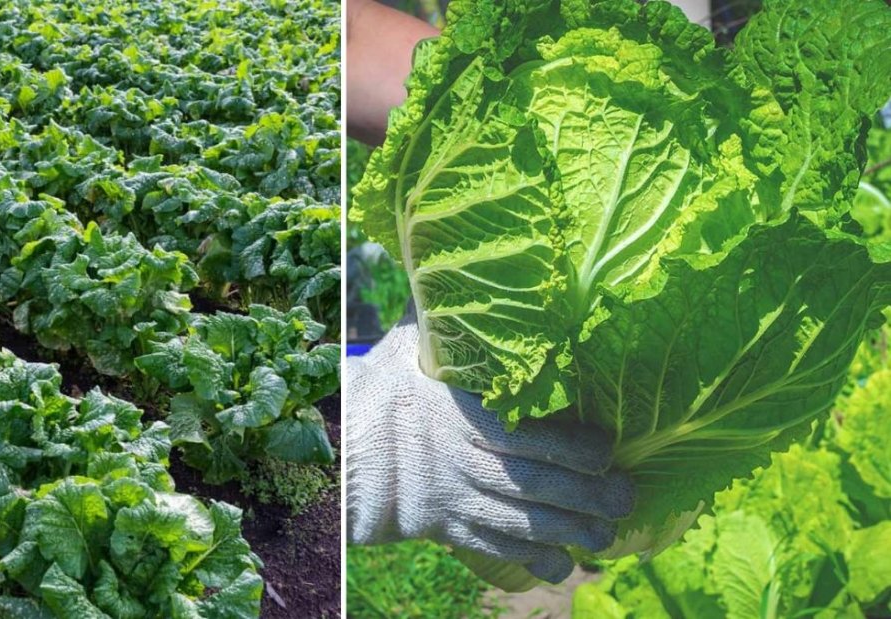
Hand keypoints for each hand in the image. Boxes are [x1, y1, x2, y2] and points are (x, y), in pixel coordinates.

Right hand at [346, 314, 634, 583]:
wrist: (346, 448)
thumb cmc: (383, 386)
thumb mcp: (407, 345)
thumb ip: (443, 317)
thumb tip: (463, 265)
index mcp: (454, 414)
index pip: (522, 436)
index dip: (570, 446)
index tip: (608, 447)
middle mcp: (458, 460)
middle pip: (531, 484)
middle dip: (586, 496)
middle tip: (626, 496)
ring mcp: (453, 498)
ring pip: (519, 522)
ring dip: (568, 532)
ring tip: (606, 536)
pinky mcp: (448, 527)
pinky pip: (494, 548)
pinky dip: (529, 559)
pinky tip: (561, 564)